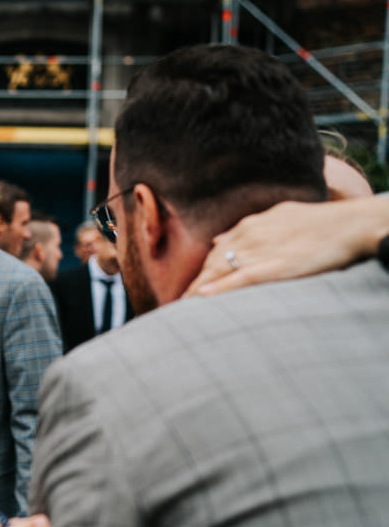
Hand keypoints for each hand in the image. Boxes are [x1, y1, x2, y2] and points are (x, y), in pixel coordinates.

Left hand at [185, 198, 388, 296]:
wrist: (349, 224)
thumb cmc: (319, 222)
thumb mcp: (278, 217)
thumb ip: (247, 229)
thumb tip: (219, 240)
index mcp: (250, 227)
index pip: (216, 253)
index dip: (202, 273)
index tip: (191, 289)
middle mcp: (248, 237)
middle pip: (211, 265)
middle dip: (193, 285)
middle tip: (177, 305)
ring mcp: (259, 251)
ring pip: (218, 272)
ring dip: (198, 291)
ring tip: (182, 309)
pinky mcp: (273, 266)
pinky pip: (239, 278)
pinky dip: (219, 289)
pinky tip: (201, 298)